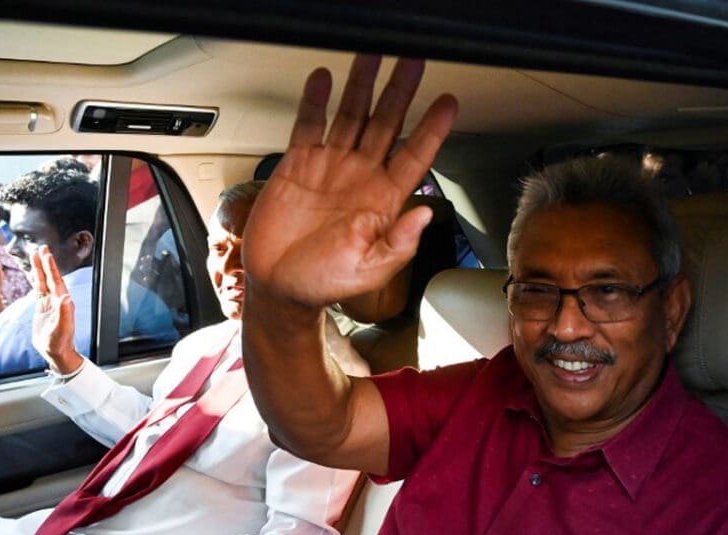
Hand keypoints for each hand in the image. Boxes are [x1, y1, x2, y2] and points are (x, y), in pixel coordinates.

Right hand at [30, 246, 82, 374]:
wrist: (55, 352)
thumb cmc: (59, 343)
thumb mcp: (61, 329)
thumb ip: (64, 313)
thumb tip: (66, 298)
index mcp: (62, 302)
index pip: (56, 280)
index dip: (51, 267)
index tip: (46, 254)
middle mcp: (57, 300)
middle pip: (50, 277)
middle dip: (46, 263)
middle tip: (42, 248)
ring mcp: (50, 303)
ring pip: (43, 281)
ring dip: (40, 269)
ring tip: (35, 255)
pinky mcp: (43, 308)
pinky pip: (39, 290)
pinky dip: (36, 280)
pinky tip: (33, 274)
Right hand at [242, 55, 458, 310]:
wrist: (280, 286)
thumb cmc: (325, 282)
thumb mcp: (370, 269)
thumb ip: (399, 243)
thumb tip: (424, 215)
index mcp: (384, 200)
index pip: (415, 155)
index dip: (432, 129)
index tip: (448, 104)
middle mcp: (361, 176)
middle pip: (386, 124)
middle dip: (400, 92)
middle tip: (414, 62)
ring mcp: (331, 166)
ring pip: (352, 116)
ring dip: (362, 86)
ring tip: (371, 55)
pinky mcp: (299, 164)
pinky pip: (309, 125)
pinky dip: (316, 101)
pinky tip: (324, 79)